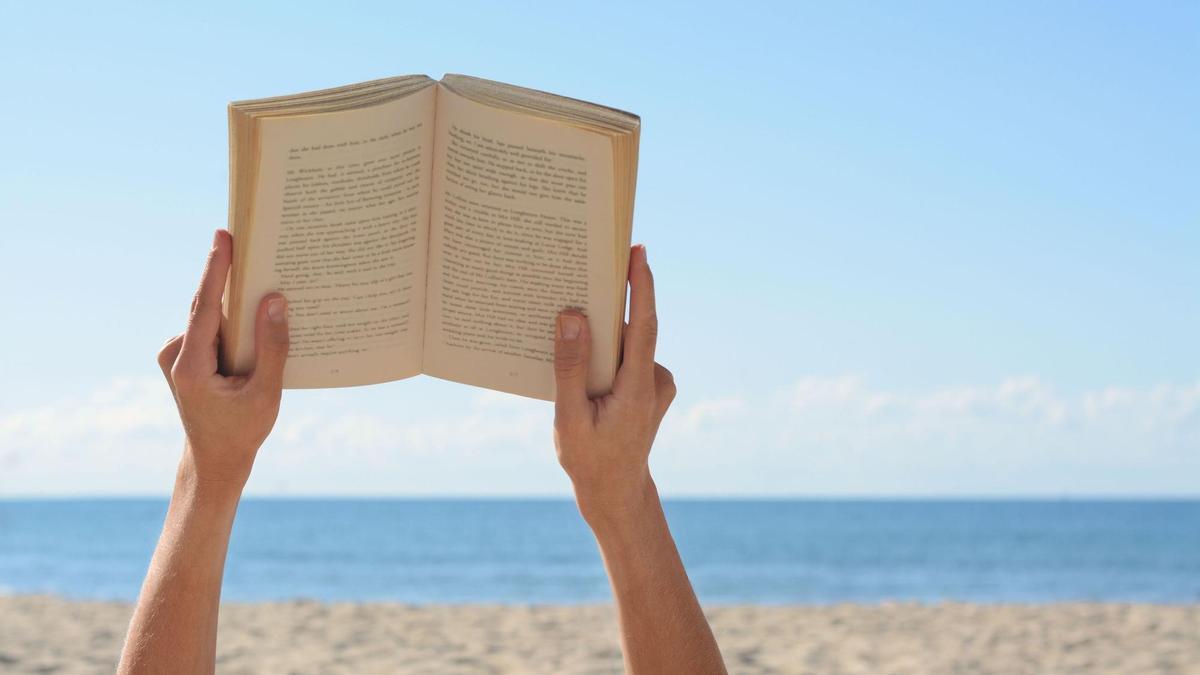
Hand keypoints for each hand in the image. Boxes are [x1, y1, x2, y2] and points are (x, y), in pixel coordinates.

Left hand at [156, 229, 289, 491]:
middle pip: (207, 306)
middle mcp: (175, 355)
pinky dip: (231, 320)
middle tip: (248, 241)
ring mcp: (175, 356)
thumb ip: (272, 346)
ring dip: (234, 302)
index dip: (215, 269)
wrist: (215, 460)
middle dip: (229, 275)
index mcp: (191, 366)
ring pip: (211, 318)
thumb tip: (275, 300)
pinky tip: (254, 315)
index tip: (223, 237)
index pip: (205, 307)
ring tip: (261, 278)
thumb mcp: (265, 393)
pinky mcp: (183, 357)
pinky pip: (210, 328)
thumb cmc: (241, 431)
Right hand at [553, 244, 675, 527]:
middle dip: (611, 298)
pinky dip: (607, 349)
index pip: (643, 325)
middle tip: (586, 265)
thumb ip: (570, 367)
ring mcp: (657, 384)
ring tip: (570, 316)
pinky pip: (627, 356)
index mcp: (638, 388)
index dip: (641, 286)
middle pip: (634, 327)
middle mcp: (655, 381)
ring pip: (627, 343)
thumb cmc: (590, 459)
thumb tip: (571, 318)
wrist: (617, 493)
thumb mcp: (569, 417)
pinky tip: (581, 353)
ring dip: (603, 330)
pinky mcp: (651, 386)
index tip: (638, 251)